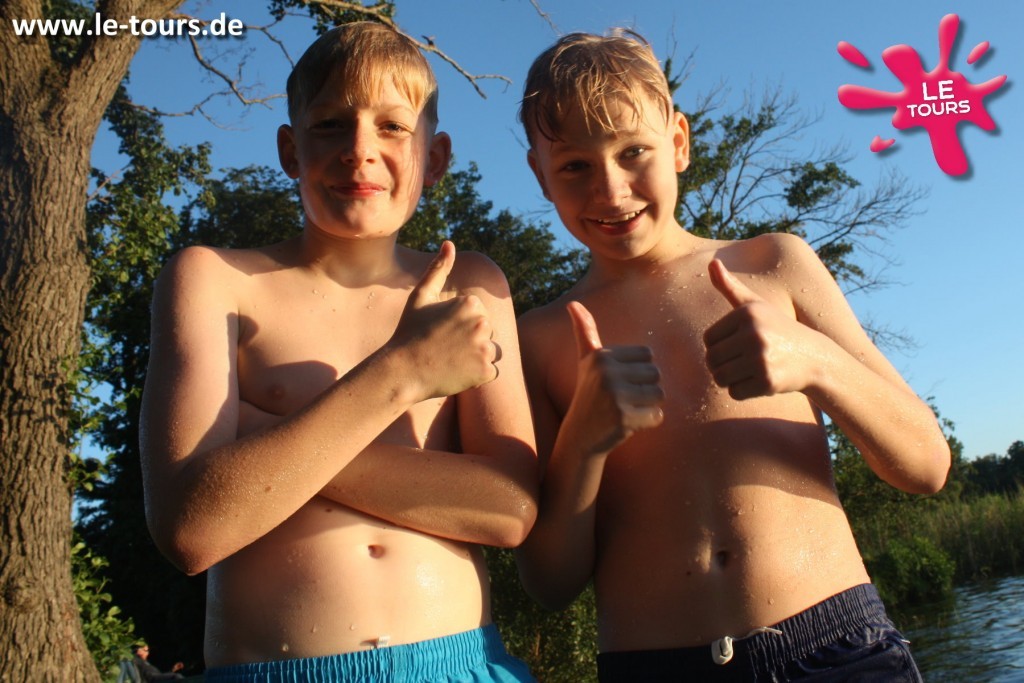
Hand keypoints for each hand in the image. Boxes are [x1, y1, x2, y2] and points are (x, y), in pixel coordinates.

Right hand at [389, 241, 498, 399]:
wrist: (402, 372)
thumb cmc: (409, 332)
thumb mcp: (421, 296)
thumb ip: (439, 269)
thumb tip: (449, 243)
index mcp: (470, 304)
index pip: (478, 313)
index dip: (459, 323)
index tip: (441, 330)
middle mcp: (481, 324)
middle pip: (486, 331)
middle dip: (470, 339)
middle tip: (444, 347)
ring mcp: (484, 348)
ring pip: (491, 351)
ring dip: (476, 357)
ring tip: (451, 360)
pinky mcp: (485, 371)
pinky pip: (490, 372)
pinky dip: (477, 375)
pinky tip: (456, 373)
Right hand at [563, 301, 662, 454]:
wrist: (580, 436)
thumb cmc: (589, 395)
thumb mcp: (586, 361)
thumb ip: (585, 331)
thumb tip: (573, 303)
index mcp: (601, 356)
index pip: (647, 355)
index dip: (638, 371)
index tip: (618, 382)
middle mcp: (606, 373)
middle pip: (655, 374)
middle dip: (644, 389)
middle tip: (621, 400)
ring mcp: (615, 396)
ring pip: (659, 394)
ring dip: (648, 406)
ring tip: (625, 410)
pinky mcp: (624, 417)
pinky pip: (658, 415)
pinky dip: (648, 422)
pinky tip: (627, 425)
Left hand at [704, 259, 818, 398]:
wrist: (813, 358)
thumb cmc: (776, 329)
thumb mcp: (755, 305)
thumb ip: (730, 286)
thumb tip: (713, 262)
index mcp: (747, 313)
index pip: (708, 339)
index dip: (720, 345)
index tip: (740, 343)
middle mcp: (754, 333)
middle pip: (711, 360)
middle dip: (723, 365)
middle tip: (744, 361)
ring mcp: (761, 358)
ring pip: (720, 378)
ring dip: (731, 379)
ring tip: (751, 370)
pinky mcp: (767, 381)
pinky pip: (734, 392)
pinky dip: (743, 391)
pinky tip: (761, 380)